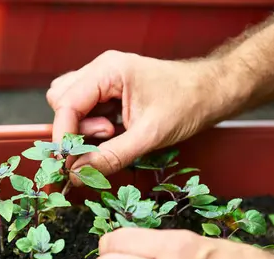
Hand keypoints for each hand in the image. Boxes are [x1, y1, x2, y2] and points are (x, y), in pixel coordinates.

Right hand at [46, 50, 242, 184]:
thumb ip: (110, 156)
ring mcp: (104, 79)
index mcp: (108, 70)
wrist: (211, 92)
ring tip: (113, 134)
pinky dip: (91, 126)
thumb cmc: (187, 105)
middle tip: (106, 138)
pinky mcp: (109, 91)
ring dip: (83, 127)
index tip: (67, 163)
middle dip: (75, 128)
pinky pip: (86, 109)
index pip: (65, 103)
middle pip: (61, 101)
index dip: (63, 136)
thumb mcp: (148, 136)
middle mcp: (101, 70)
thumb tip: (77, 174)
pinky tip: (114, 132)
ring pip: (70, 105)